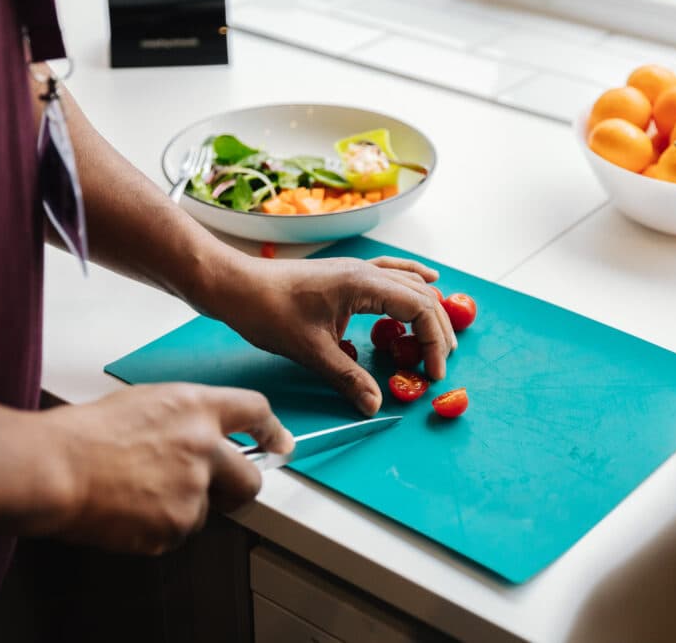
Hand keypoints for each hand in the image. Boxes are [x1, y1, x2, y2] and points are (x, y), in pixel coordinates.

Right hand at [44, 383, 292, 554]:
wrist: (55, 468)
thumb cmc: (85, 434)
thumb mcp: (145, 402)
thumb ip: (186, 417)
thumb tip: (203, 434)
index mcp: (196, 408)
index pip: (255, 411)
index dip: (271, 430)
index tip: (279, 443)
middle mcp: (204, 447)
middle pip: (252, 478)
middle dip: (241, 487)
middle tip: (220, 491)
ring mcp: (192, 490)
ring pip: (208, 510)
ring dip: (184, 507)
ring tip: (140, 492)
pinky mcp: (175, 526)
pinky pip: (178, 532)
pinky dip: (158, 527)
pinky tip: (129, 509)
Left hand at [212, 256, 457, 415]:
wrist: (236, 286)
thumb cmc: (268, 311)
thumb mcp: (311, 351)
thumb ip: (348, 378)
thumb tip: (374, 405)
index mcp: (363, 284)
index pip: (419, 308)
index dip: (434, 341)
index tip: (432, 372)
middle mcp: (365, 271)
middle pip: (421, 294)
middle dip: (438, 329)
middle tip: (440, 363)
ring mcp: (356, 270)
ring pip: (409, 283)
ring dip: (428, 308)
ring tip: (440, 336)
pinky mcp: (345, 275)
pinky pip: (392, 273)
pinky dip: (412, 282)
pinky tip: (427, 280)